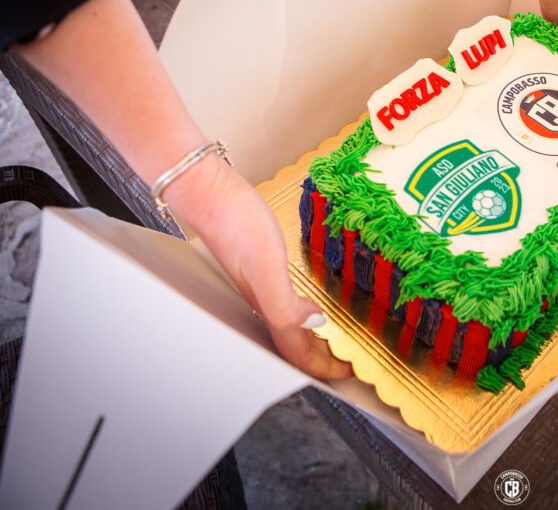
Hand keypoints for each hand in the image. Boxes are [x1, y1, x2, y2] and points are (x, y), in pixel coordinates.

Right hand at [166, 156, 353, 379]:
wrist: (207, 189)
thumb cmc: (234, 222)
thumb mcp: (266, 264)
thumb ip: (286, 302)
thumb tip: (316, 325)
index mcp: (264, 306)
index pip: (295, 352)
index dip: (322, 367)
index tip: (348, 372)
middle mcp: (259, 300)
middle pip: (291, 343)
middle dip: (318, 358)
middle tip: (346, 360)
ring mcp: (257, 283)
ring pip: (286, 324)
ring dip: (310, 337)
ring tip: (332, 340)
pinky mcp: (257, 264)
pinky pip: (283, 300)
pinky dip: (301, 310)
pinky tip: (307, 301)